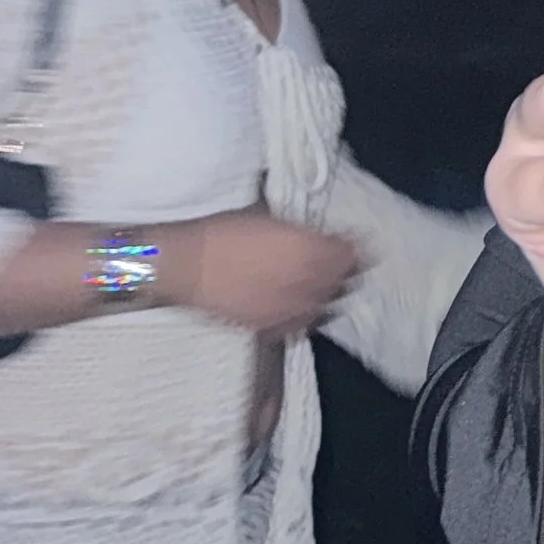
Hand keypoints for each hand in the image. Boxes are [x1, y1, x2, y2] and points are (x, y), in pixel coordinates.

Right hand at [175, 213, 361, 334]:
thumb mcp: (269, 218)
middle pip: (343, 280)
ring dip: (330, 293)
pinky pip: (301, 324)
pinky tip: (302, 306)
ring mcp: (288, 306)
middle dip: (346, 270)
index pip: (348, 253)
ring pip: (327, 305)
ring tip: (325, 285)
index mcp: (307, 248)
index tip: (353, 242)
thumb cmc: (224, 231)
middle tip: (342, 263)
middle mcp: (305, 279)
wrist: (189, 262)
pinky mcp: (270, 325)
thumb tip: (319, 235)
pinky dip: (307, 315)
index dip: (354, 246)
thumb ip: (301, 231)